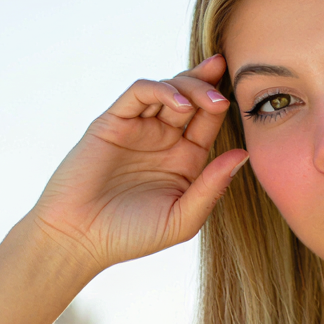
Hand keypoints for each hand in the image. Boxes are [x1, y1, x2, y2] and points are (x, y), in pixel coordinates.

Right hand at [27, 55, 249, 271]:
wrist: (78, 239)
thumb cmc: (130, 236)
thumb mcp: (182, 218)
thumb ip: (212, 187)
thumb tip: (243, 154)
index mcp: (184, 160)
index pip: (209, 123)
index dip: (224, 105)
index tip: (245, 95)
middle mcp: (163, 140)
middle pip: (192, 98)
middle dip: (210, 85)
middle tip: (227, 85)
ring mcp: (138, 129)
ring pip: (168, 90)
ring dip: (191, 86)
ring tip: (208, 99)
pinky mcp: (112, 122)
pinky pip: (139, 94)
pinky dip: (160, 90)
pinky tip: (179, 104)